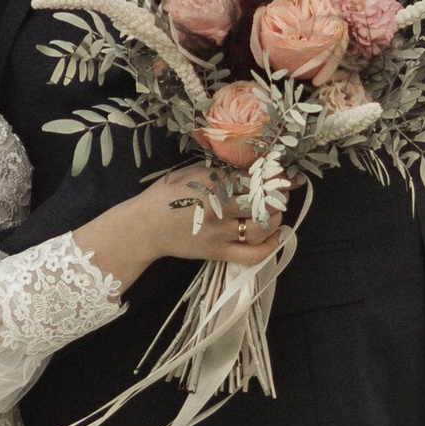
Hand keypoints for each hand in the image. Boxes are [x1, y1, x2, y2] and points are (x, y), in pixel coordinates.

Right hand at [139, 167, 287, 268]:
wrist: (144, 227)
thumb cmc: (166, 196)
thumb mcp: (190, 173)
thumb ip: (219, 171)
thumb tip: (251, 170)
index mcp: (210, 182)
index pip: (251, 178)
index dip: (269, 175)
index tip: (279, 174)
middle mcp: (217, 207)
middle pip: (261, 201)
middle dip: (276, 195)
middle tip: (279, 192)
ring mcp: (218, 232)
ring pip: (261, 226)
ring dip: (275, 217)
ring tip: (274, 211)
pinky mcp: (218, 252)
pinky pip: (251, 254)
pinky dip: (269, 247)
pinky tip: (278, 235)